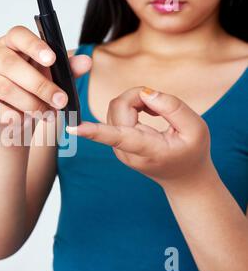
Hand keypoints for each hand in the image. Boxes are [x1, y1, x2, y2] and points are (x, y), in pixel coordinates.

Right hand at [0, 25, 91, 127]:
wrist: (13, 121)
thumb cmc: (31, 93)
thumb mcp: (51, 80)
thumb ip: (67, 70)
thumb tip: (86, 62)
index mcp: (10, 43)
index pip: (18, 35)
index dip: (35, 45)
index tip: (52, 59)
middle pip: (12, 65)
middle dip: (40, 85)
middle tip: (61, 101)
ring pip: (5, 89)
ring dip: (29, 104)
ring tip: (46, 114)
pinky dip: (10, 116)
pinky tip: (21, 121)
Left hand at [66, 87, 215, 188]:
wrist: (183, 177)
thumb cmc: (192, 153)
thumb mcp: (196, 128)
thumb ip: (172, 107)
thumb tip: (145, 92)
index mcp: (146, 150)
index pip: (116, 137)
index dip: (93, 131)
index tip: (73, 128)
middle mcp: (125, 150)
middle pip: (118, 107)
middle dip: (137, 96)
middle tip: (160, 105)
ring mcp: (118, 147)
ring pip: (116, 107)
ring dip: (135, 101)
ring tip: (157, 112)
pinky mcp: (116, 142)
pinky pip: (117, 112)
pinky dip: (133, 106)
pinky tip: (149, 114)